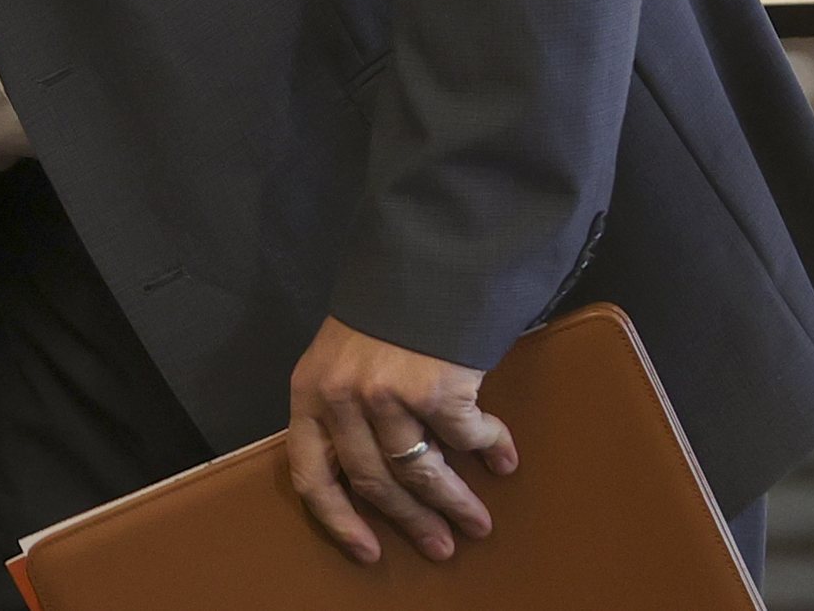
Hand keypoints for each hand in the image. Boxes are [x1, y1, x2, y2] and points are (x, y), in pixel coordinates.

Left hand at [284, 316, 515, 566]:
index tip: (369, 552)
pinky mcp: (434, 388)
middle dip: (411, 520)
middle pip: (374, 481)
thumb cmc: (381, 318)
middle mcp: (341, 397)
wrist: (420, 261)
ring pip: (421, 471)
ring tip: (478, 524)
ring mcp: (386, 394)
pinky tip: (504, 459)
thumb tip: (372, 480)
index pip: (311, 473)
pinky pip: (466, 436)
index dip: (338, 519)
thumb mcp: (340, 361)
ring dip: (454, 502)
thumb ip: (344, 412)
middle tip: (441, 547)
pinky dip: (489, 449)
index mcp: (309, 393)